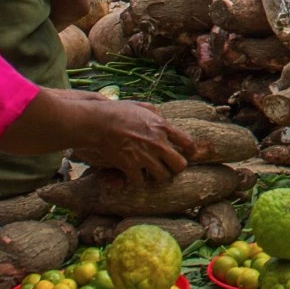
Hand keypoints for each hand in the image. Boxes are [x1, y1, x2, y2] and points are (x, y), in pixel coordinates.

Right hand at [75, 99, 196, 182]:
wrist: (99, 122)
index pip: (188, 142)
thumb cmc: (118, 111)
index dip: (191, 151)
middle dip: (176, 168)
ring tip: (152, 174)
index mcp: (162, 127)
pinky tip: (134, 177)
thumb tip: (161, 118)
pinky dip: (138, 181)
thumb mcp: (142, 106)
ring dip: (158, 176)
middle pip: (180, 165)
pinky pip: (140, 182)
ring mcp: (145, 157)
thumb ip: (155, 114)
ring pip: (162, 177)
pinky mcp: (130, 167)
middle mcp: (158, 144)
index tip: (189, 154)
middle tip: (169, 167)